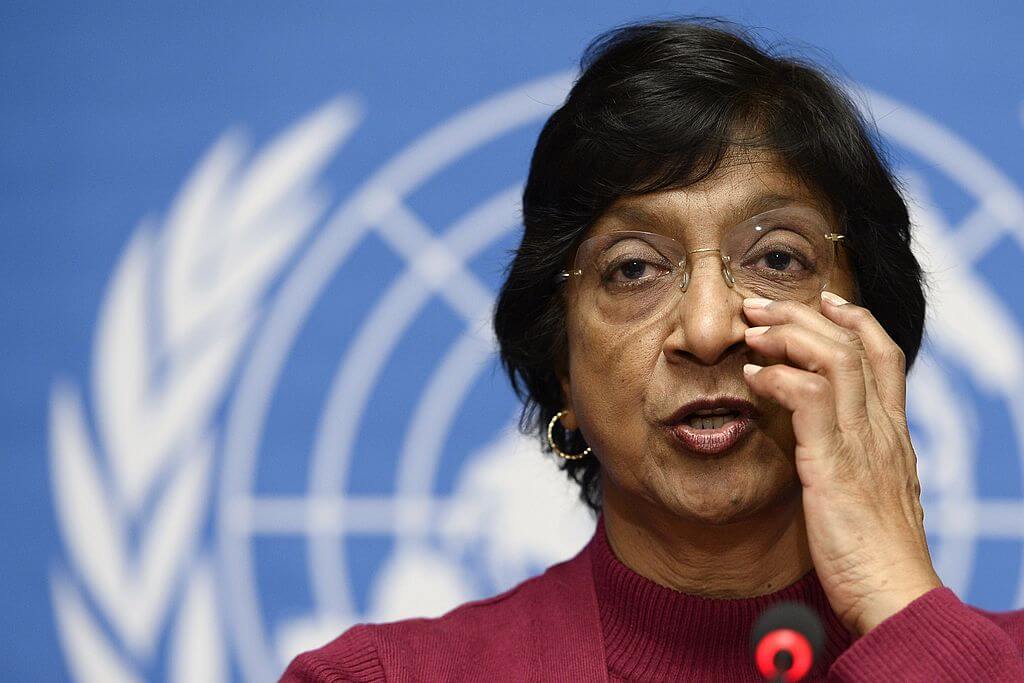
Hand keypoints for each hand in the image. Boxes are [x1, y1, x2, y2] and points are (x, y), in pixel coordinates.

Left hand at [741, 291, 942, 636]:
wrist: (892, 596)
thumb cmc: (871, 554)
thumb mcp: (867, 494)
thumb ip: (852, 459)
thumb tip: (824, 443)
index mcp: (892, 434)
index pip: (883, 355)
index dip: (854, 320)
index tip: (822, 300)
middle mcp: (882, 429)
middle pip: (853, 344)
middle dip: (804, 314)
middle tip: (760, 304)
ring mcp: (863, 444)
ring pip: (834, 359)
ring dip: (788, 335)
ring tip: (751, 330)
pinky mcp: (835, 465)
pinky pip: (810, 399)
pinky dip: (779, 377)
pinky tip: (754, 375)